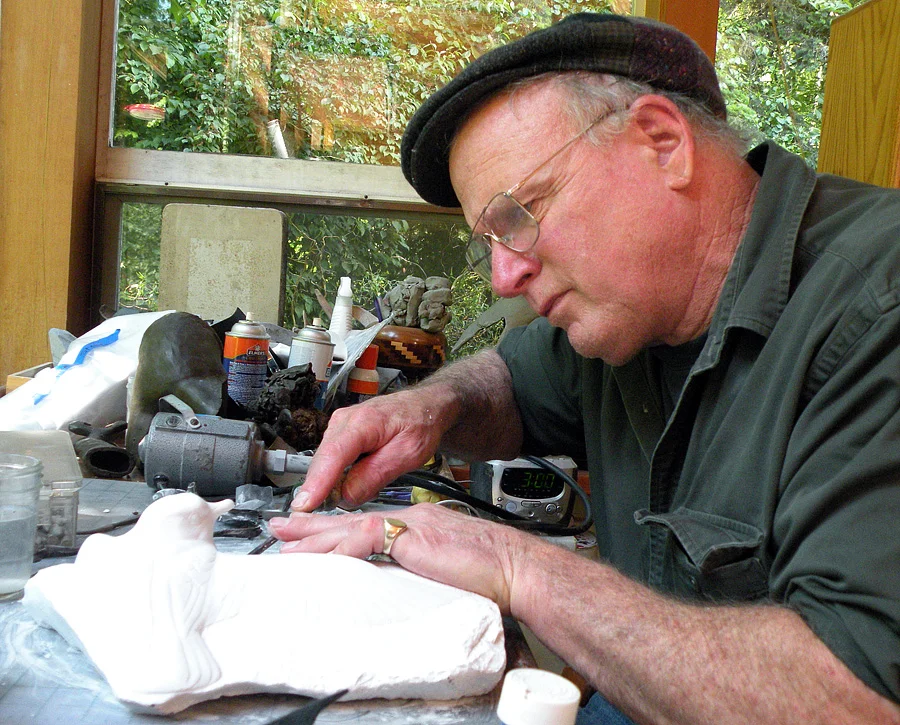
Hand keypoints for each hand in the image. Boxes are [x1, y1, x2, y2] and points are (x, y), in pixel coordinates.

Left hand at [268, 503, 531, 612]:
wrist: (513, 566)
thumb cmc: (489, 570)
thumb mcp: (442, 564)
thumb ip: (416, 564)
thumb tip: (395, 578)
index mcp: (416, 524)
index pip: (366, 524)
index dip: (334, 530)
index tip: (309, 535)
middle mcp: (410, 518)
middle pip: (351, 521)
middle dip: (313, 528)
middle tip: (281, 528)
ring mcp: (410, 524)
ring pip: (352, 527)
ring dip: (316, 538)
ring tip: (287, 544)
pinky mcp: (413, 537)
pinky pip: (369, 539)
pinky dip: (343, 547)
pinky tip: (324, 556)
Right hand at [291, 388, 456, 511]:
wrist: (424, 406)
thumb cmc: (420, 425)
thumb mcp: (406, 455)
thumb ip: (375, 476)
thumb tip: (346, 497)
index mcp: (364, 422)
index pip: (333, 455)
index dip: (317, 482)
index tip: (304, 504)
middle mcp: (345, 420)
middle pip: (322, 461)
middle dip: (321, 489)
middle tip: (324, 514)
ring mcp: (340, 426)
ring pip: (325, 462)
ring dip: (331, 483)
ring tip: (347, 496)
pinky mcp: (341, 434)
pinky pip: (331, 460)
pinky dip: (336, 475)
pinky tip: (350, 483)